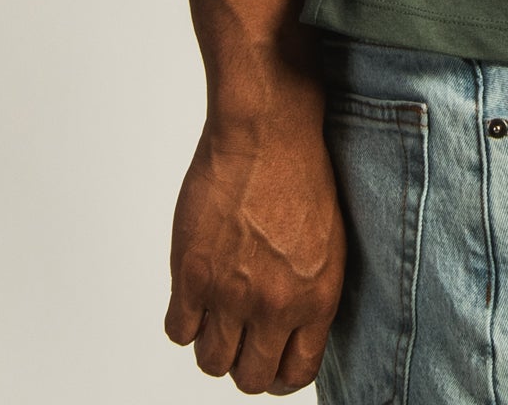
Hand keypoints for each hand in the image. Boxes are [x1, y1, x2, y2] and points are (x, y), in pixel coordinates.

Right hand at [166, 92, 346, 394]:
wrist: (267, 129)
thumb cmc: (302, 172)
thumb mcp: (329, 242)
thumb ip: (310, 293)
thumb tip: (291, 330)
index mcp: (317, 299)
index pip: (296, 373)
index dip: (279, 374)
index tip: (270, 361)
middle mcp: (275, 305)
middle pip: (250, 377)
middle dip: (244, 363)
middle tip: (240, 338)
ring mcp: (231, 294)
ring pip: (211, 363)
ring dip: (213, 344)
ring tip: (217, 315)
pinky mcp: (192, 274)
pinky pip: (178, 331)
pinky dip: (184, 320)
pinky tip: (194, 296)